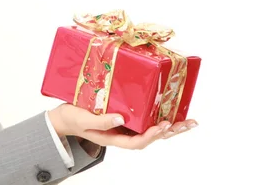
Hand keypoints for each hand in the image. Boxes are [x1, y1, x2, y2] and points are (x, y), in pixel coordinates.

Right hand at [80, 118, 196, 149]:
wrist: (64, 117)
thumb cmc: (72, 118)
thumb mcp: (83, 119)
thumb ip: (101, 121)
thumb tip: (121, 118)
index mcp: (113, 138)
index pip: (137, 141)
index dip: (151, 136)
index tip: (163, 126)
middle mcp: (123, 134)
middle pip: (150, 137)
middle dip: (169, 132)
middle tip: (187, 124)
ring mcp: (125, 126)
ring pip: (151, 129)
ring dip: (170, 127)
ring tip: (188, 121)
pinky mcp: (125, 117)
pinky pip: (144, 119)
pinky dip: (159, 116)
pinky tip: (170, 110)